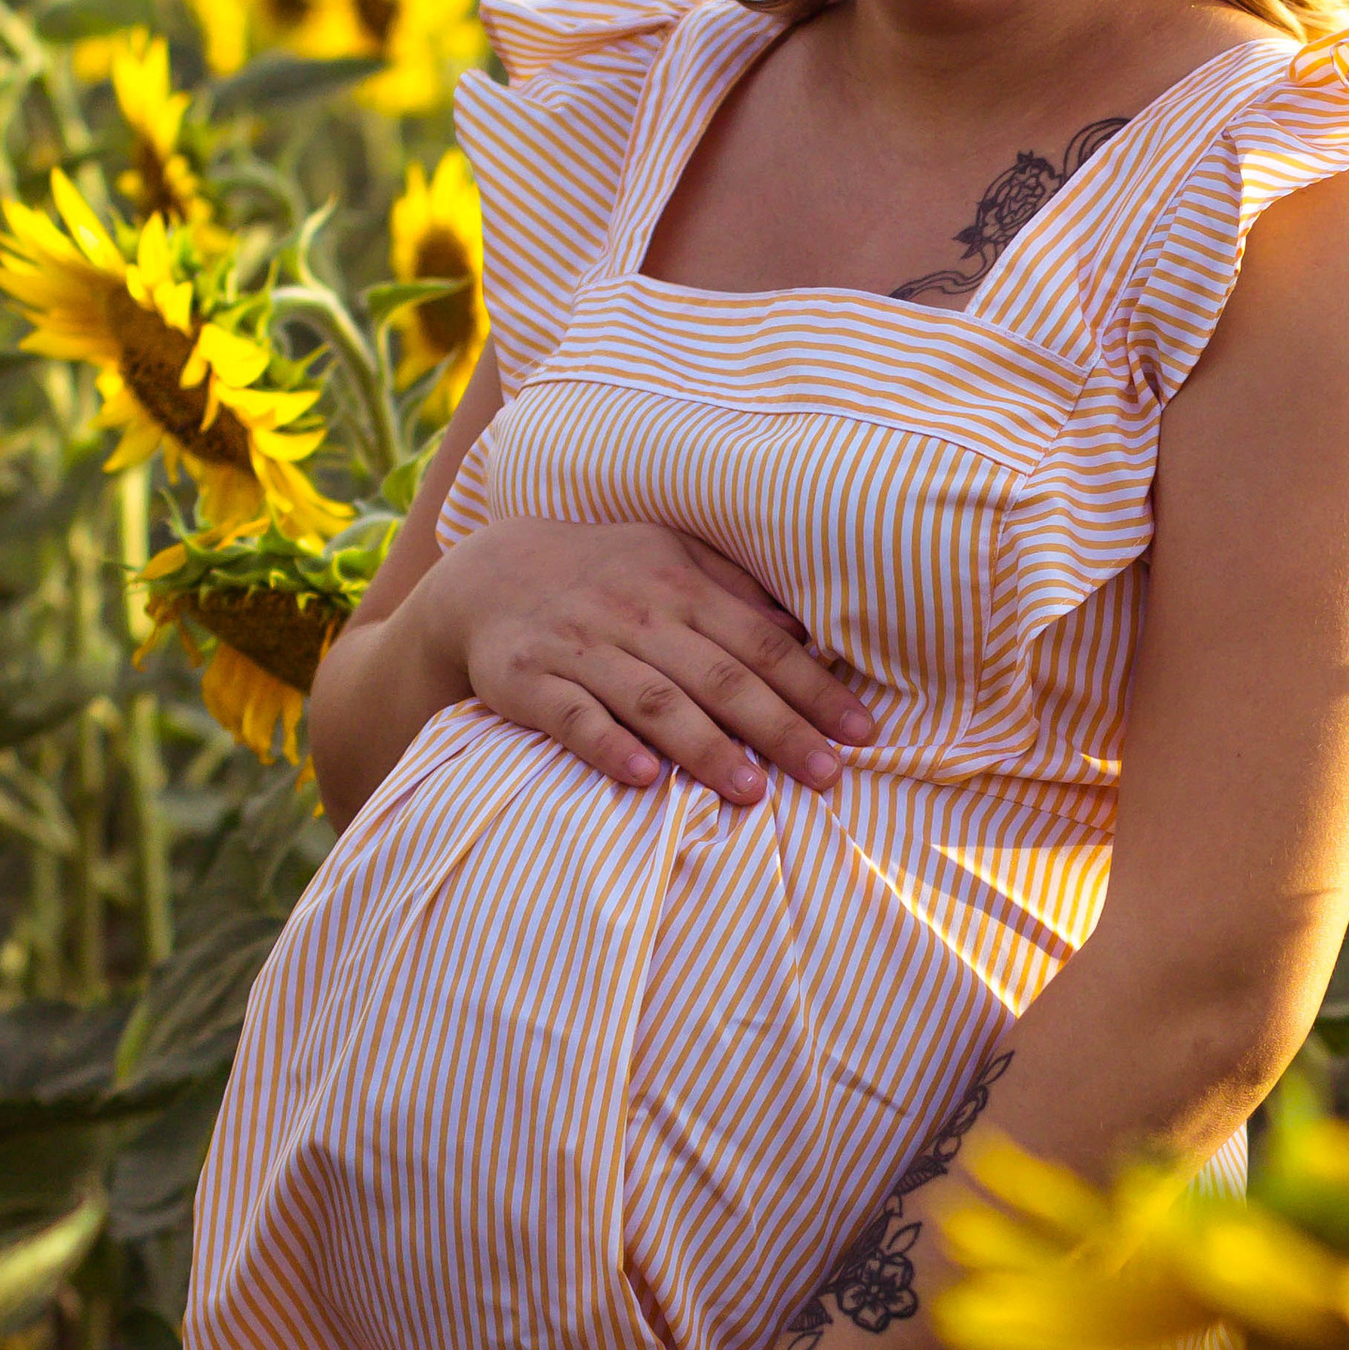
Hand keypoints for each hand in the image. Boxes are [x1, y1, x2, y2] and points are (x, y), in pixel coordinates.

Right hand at [417, 519, 875, 805]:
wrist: (486, 573)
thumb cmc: (602, 572)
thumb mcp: (670, 556)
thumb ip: (735, 590)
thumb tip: (806, 632)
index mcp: (681, 586)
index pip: (762, 644)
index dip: (815, 688)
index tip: (862, 733)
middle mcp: (637, 614)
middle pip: (720, 678)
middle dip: (779, 728)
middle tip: (828, 775)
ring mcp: (581, 647)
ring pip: (652, 700)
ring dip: (704, 747)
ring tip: (751, 793)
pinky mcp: (528, 680)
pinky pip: (571, 715)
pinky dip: (605, 745)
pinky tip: (642, 778)